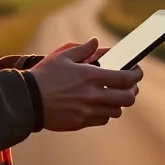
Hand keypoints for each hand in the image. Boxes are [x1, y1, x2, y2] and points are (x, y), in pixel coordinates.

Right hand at [28, 38, 142, 131]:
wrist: (27, 100)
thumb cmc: (44, 76)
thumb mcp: (63, 57)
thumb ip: (83, 49)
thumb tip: (95, 42)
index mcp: (90, 76)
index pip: (125, 78)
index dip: (136, 74)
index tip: (137, 71)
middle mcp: (92, 95)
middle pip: (127, 98)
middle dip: (132, 91)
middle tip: (129, 86)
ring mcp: (87, 111)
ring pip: (116, 111)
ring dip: (118, 103)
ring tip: (113, 95)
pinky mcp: (80, 122)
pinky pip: (102, 120)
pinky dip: (104, 113)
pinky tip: (98, 105)